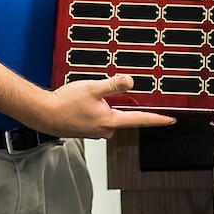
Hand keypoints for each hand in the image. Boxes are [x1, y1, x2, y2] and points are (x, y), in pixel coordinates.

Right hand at [31, 75, 174, 138]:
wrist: (42, 113)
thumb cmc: (64, 103)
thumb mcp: (92, 87)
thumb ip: (113, 84)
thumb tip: (131, 81)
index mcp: (110, 121)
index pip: (141, 120)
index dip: (158, 119)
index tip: (171, 119)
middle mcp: (105, 130)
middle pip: (124, 115)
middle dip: (120, 103)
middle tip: (105, 92)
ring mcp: (95, 131)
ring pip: (110, 115)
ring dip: (105, 105)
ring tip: (88, 96)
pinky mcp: (87, 130)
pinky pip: (99, 118)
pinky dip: (95, 109)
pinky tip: (83, 103)